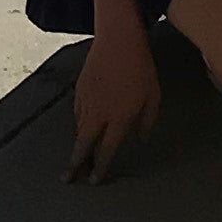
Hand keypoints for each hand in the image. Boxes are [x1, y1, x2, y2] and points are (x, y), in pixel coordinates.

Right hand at [69, 25, 160, 182]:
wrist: (118, 40)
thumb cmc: (141, 68)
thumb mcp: (153, 97)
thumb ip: (147, 122)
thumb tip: (140, 139)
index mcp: (118, 118)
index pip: (106, 150)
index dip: (100, 168)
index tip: (94, 181)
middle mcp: (98, 114)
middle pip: (83, 145)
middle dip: (75, 164)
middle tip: (68, 179)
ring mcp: (86, 102)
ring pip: (79, 130)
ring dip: (77, 146)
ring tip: (75, 161)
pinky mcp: (79, 91)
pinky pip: (77, 115)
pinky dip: (79, 126)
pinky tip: (82, 131)